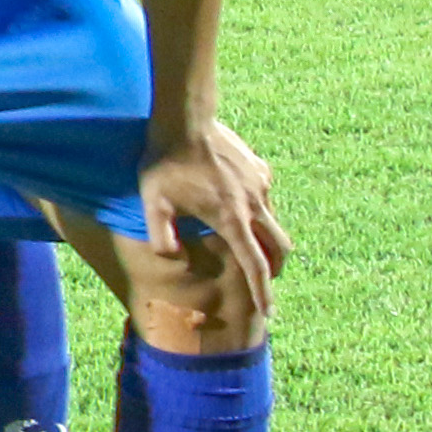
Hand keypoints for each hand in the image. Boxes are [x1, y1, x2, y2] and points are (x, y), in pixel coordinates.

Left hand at [136, 116, 286, 322]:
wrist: (185, 119)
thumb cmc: (164, 163)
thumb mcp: (153, 204)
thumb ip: (161, 237)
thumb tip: (173, 258)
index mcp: (231, 220)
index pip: (255, 265)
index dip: (263, 292)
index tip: (270, 312)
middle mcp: (254, 205)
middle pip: (278, 247)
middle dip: (274, 268)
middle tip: (264, 279)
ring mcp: (261, 184)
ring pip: (275, 221)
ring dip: (267, 238)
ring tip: (248, 243)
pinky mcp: (260, 168)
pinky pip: (265, 196)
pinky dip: (258, 210)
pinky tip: (238, 204)